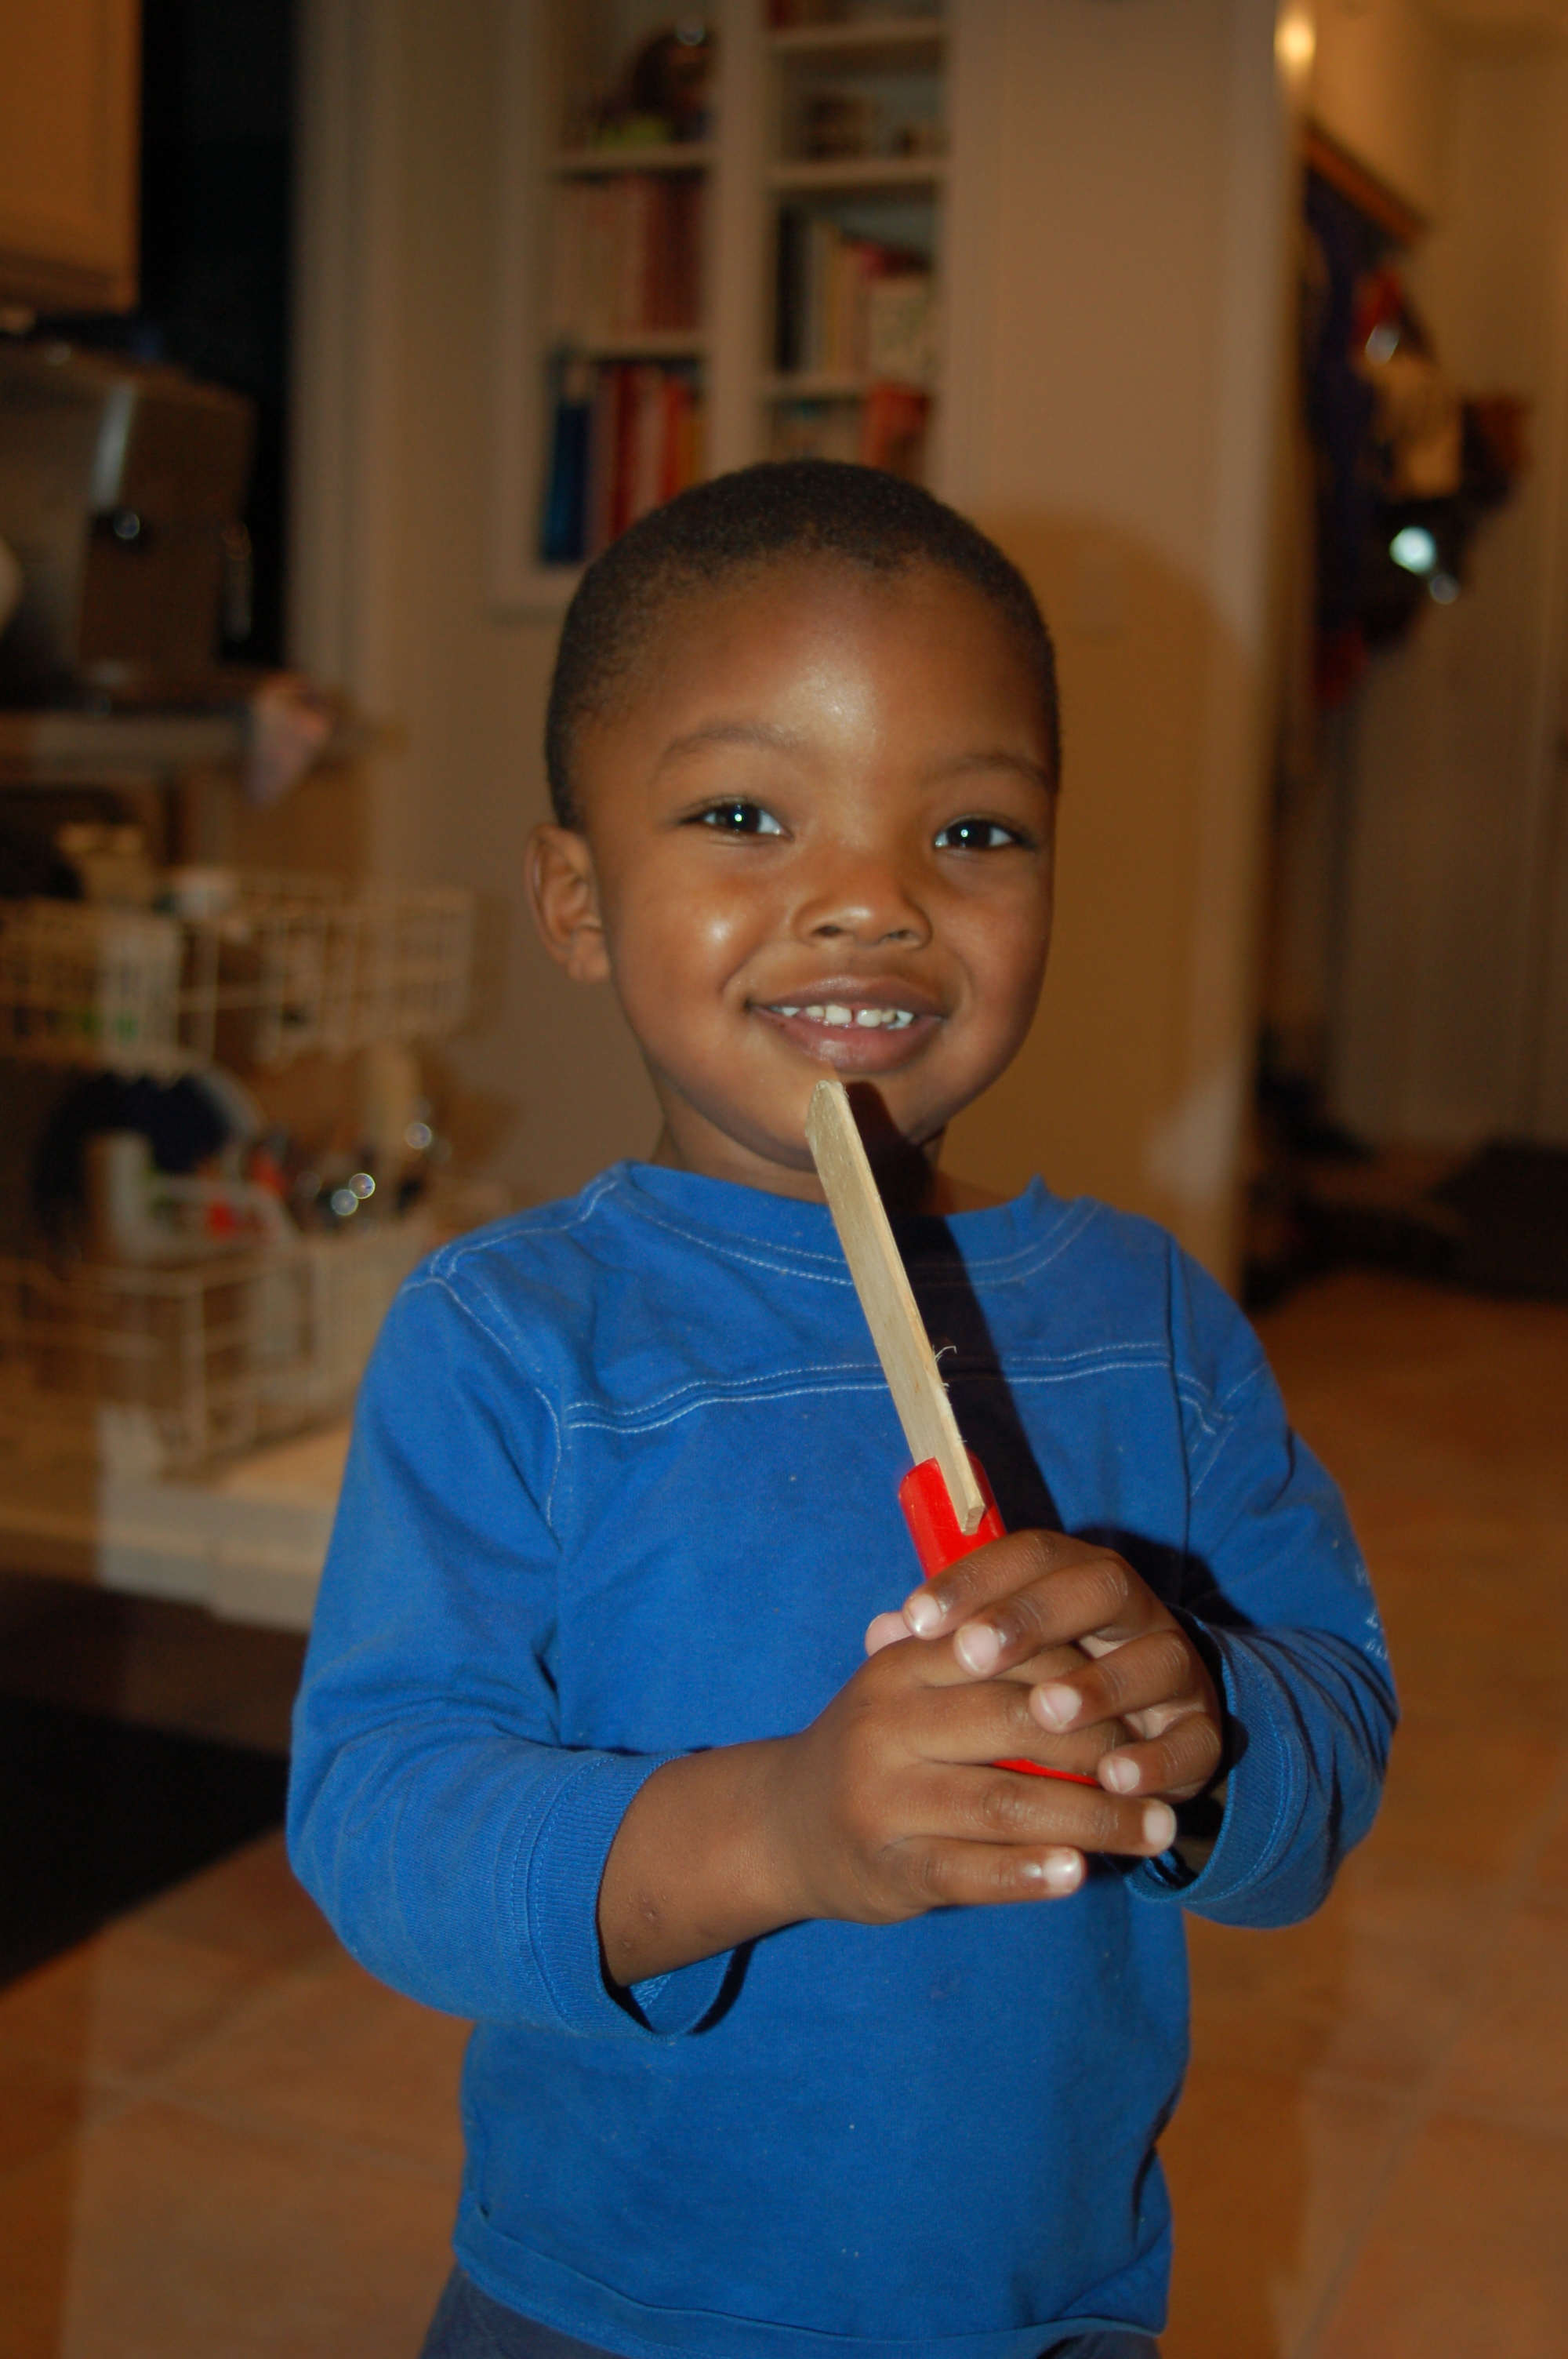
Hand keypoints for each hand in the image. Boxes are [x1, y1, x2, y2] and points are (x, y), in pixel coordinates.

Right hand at [763, 1609, 1180, 1931]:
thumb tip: (1076, 1634)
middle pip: (1014, 1723)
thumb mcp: (906, 1686)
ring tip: (1158, 1833)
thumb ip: (973, 1660)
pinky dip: (1028, 1873)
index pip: (1005, 1652)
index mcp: (900, 1666)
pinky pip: (968, 1870)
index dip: (1082, 1675)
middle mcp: (886, 1724)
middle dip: (1103, 1748)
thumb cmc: (877, 1747)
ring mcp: (883, 1799)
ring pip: (1005, 1801)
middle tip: (1164, 1773)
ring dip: (1092, 1820)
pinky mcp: (888, 1868)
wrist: (782, 1824)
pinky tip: (1080, 1874)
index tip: (1143, 1698)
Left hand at [878, 1528, 1223, 1805]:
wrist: (1137, 1744)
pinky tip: (1114, 1778)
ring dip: (1098, 1685)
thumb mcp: (996, 1665)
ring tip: (1045, 1712)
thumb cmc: (1042, 1689)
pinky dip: (1155, 1759)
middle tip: (973, 1654)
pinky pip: (1192, 1739)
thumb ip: (947, 1644)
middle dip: (1034, 1616)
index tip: (916, 1616)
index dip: (975, 1578)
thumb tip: (878, 1631)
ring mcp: (1175, 1668)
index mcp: (1074, 1579)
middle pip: (1097, 1587)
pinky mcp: (1202, 1732)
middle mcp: (1132, 1612)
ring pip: (1155, 1657)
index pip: (1030, 1554)